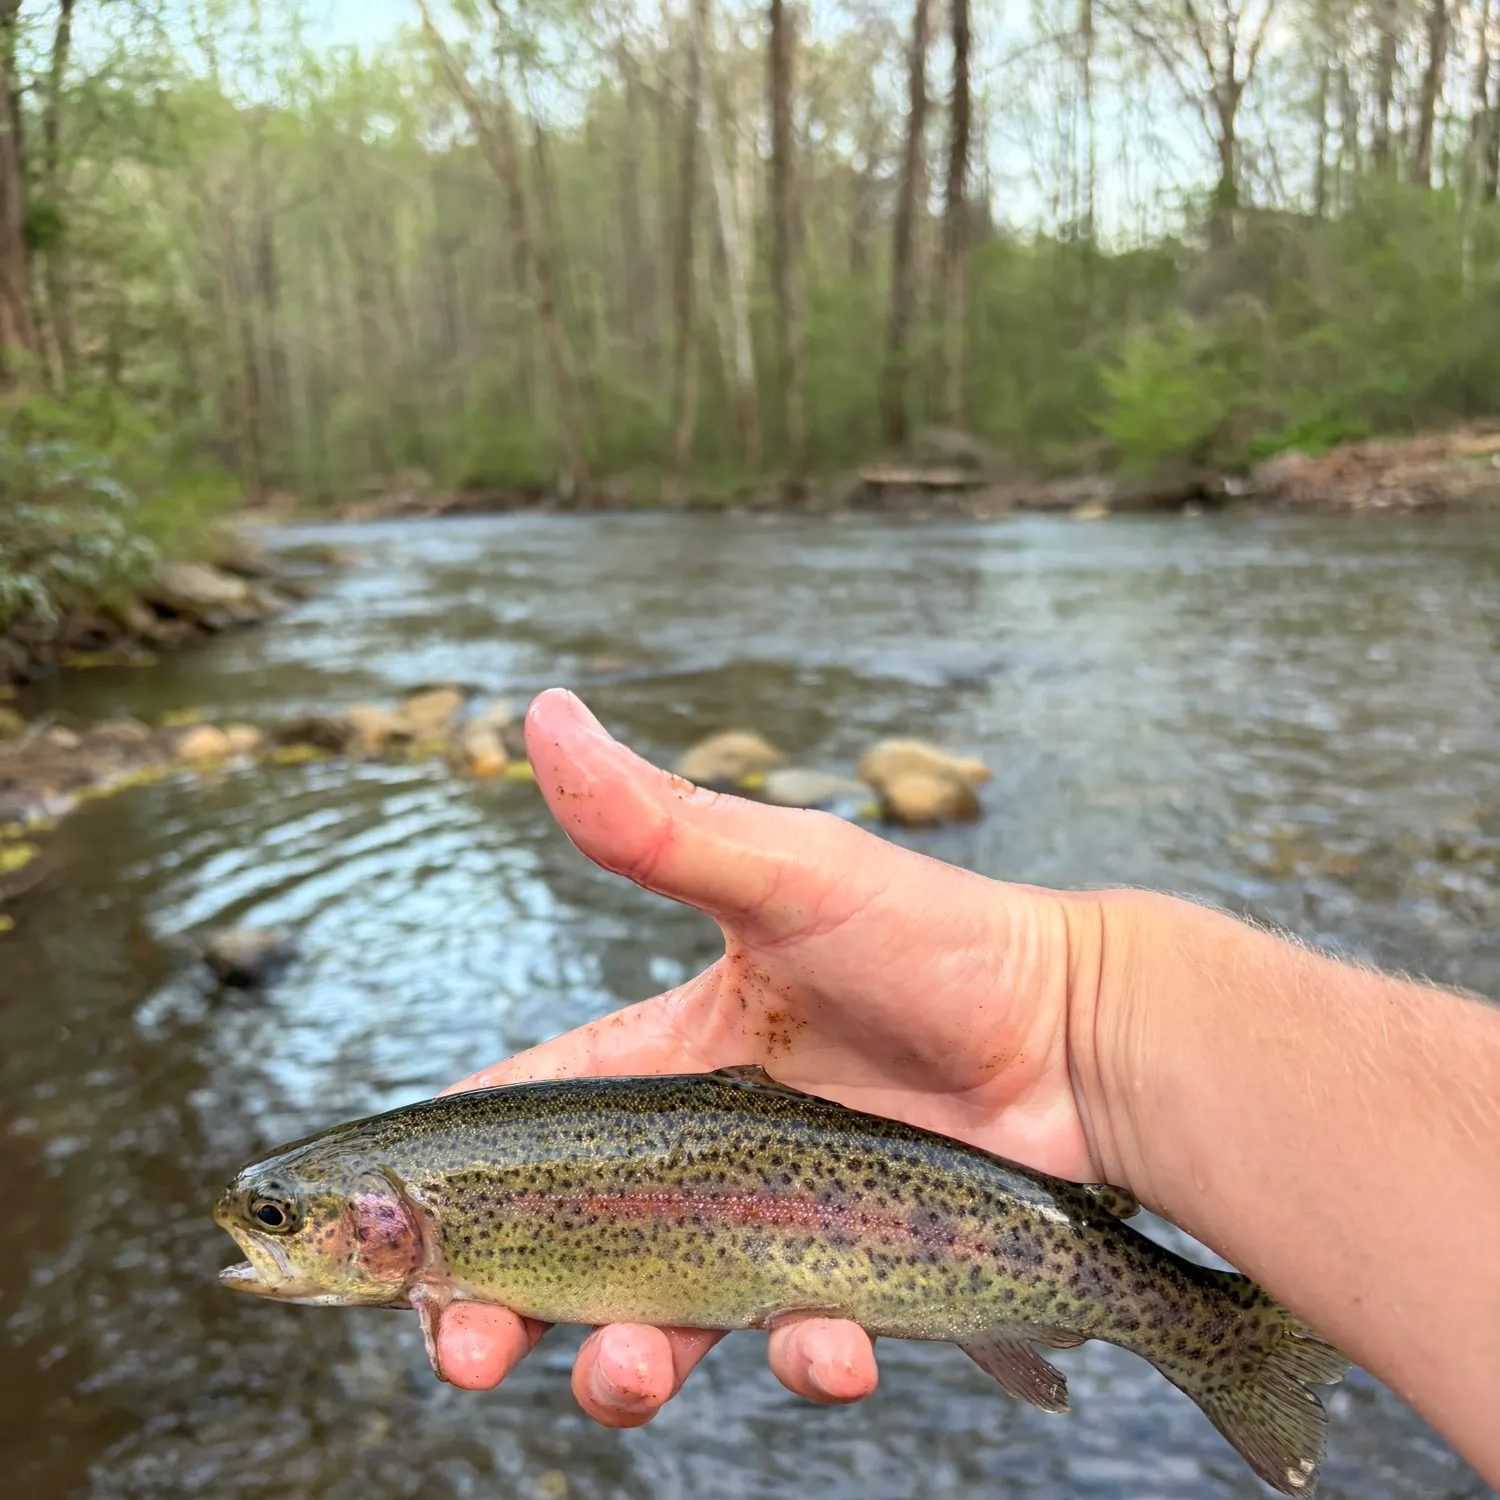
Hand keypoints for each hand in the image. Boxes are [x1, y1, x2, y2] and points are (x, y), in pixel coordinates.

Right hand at [435, 688, 1109, 1424]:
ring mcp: (772, 1223)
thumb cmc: (933, 937)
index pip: (524, 1114)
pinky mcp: (849, 1277)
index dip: (450, 1180)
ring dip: (624, 1366)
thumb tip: (542, 713)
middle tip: (463, 1354)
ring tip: (636, 1369)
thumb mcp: (786, 876)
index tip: (390, 1238)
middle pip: (560, 1251)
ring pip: (661, 1323)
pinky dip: (804, 1360)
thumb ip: (660, 824)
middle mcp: (700, 1153)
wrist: (1077, 1031)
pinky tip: (833, 1343)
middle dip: (492, 1315)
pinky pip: (800, 1345)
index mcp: (661, 1059)